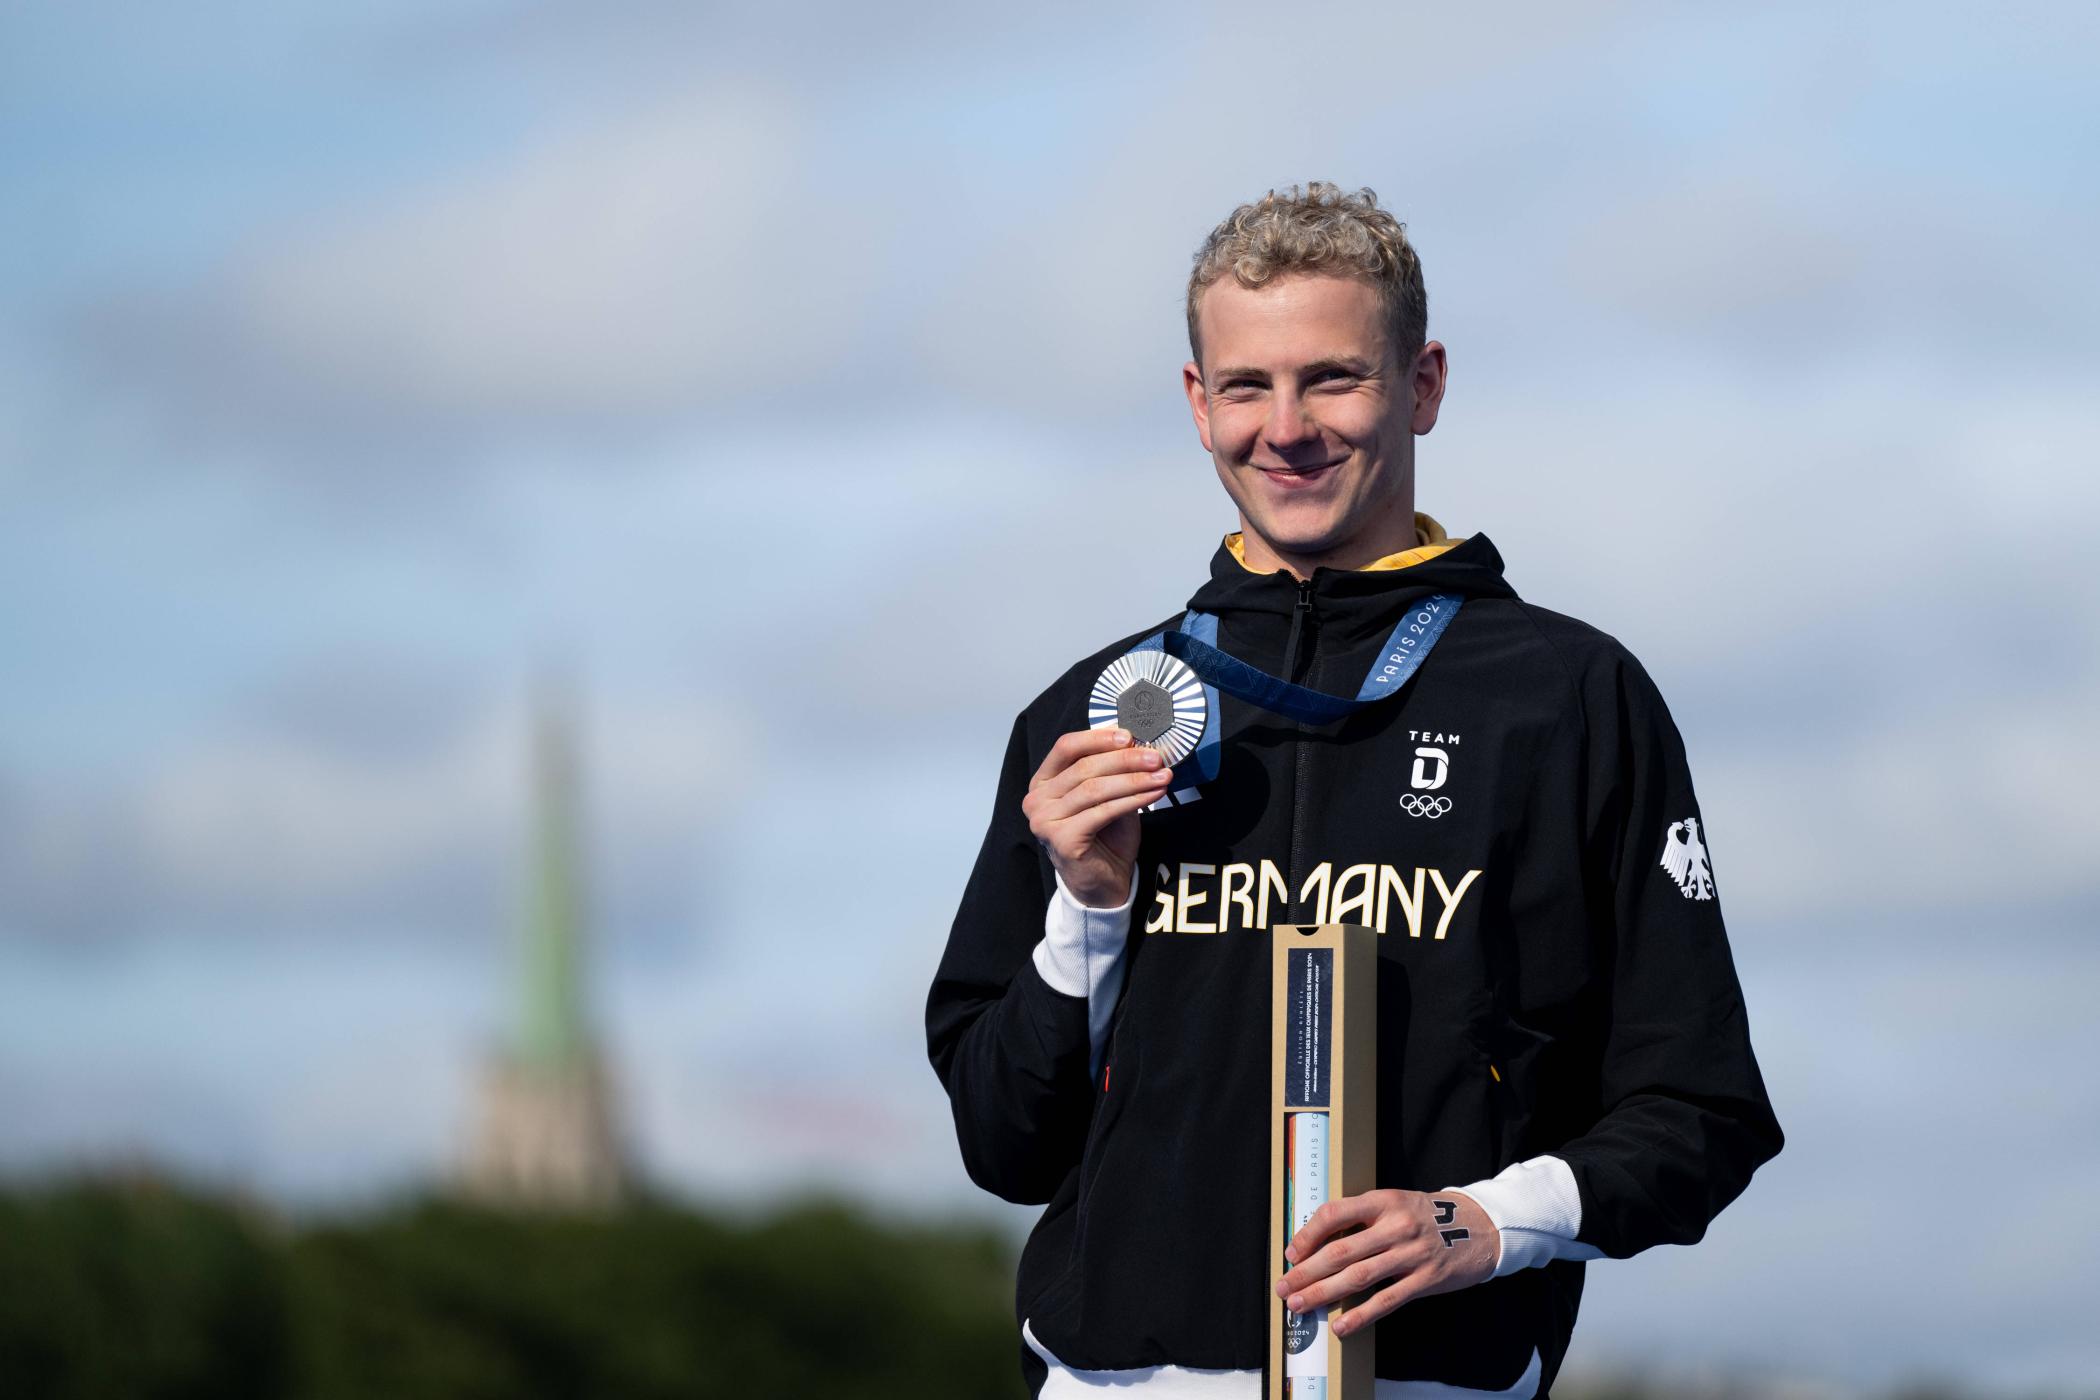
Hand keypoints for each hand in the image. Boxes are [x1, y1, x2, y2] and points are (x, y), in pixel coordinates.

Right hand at [1021, 727, 1173, 906]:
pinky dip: (1132, 800)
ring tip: (1162, 776)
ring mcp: (1045, 821)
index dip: (1098, 738)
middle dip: (1125, 759)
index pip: (1066, 747)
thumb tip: (1137, 745)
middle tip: (1156, 757)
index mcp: (1043, 782)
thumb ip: (1112, 772)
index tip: (1129, 736)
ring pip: (1095, 788)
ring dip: (1134, 779)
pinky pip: (1103, 811)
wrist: (1102, 885)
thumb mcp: (1106, 796)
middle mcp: (1036, 800)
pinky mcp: (1062, 839)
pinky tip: (1153, 794)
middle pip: (1084, 767)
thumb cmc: (1103, 838)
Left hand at [1275, 1189, 1499, 1335]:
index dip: (1308, 1234)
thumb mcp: (1395, 1204)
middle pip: (1341, 1251)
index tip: (1291, 1253)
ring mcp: (1411, 1254)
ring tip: (1300, 1304)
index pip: (1335, 1214)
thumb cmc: (1427, 1217)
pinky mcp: (1425, 1280)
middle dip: (1306, 1272)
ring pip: (1358, 1277)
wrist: (1480, 1227)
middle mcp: (1395, 1226)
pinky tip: (1341, 1325)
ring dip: (1324, 1293)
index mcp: (1383, 1201)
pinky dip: (1360, 1315)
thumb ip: (1362, 1219)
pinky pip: (1387, 1300)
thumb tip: (1318, 1243)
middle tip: (1284, 1286)